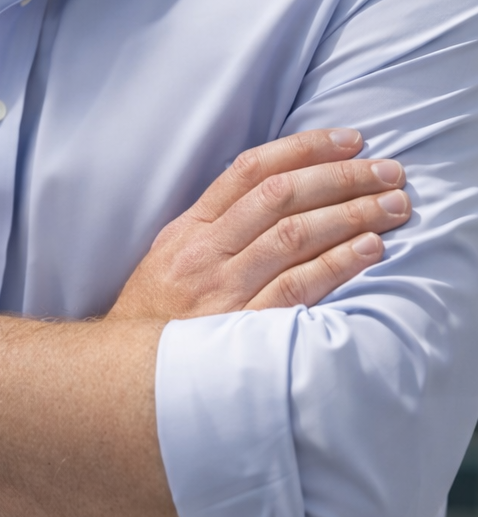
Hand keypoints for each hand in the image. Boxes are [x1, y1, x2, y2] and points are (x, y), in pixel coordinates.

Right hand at [110, 128, 409, 321]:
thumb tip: (275, 189)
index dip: (304, 149)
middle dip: (341, 177)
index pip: (252, 170)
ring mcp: (225, 288)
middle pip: (282, 197)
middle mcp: (208, 251)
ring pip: (294, 235)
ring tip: (392, 206)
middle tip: (388, 171)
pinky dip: (336, 264)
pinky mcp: (243, 327)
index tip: (350, 140)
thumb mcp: (171, 255)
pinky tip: (369, 250)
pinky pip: (296, 288)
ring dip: (350, 215)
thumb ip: (217, 223)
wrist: (124, 376)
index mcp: (192, 227)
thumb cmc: (155, 314)